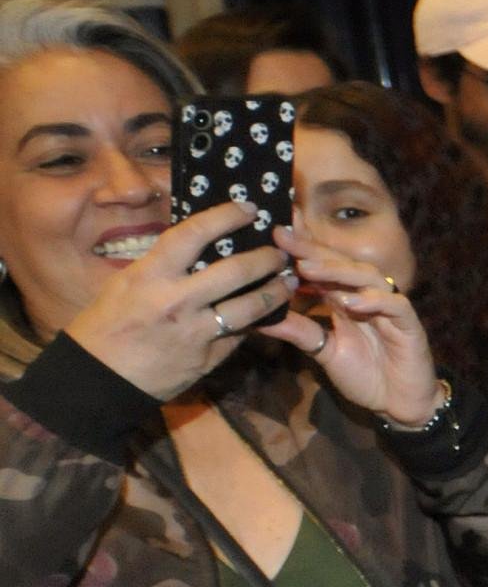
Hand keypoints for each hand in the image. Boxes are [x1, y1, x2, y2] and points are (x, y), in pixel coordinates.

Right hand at [56, 203, 290, 399]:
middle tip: (280, 250)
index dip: (225, 216)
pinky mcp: (209, 357)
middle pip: (235, 270)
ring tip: (288, 280)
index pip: (192, 234)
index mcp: (150, 275)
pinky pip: (241, 333)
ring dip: (275, 291)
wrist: (101, 378)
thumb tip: (196, 246)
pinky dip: (256, 320)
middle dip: (266, 257)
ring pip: (251, 306)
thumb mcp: (126, 284)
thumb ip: (162, 266)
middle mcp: (177, 300)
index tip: (248, 208)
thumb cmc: (106, 324)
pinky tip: (269, 311)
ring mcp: (196, 331)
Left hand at [265, 224, 441, 423]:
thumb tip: (258, 318)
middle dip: (314, 252)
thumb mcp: (323, 351)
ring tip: (309, 269)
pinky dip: (375, 300)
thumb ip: (298, 331)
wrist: (399, 403)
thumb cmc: (365, 376)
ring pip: (368, 278)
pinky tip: (351, 303)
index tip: (274, 237)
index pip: (324, 269)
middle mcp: (367, 298)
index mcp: (345, 300)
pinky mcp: (410, 325)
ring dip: (339, 272)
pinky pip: (395, 305)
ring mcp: (389, 309)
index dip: (302, 252)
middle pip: (343, 265)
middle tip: (285, 241)